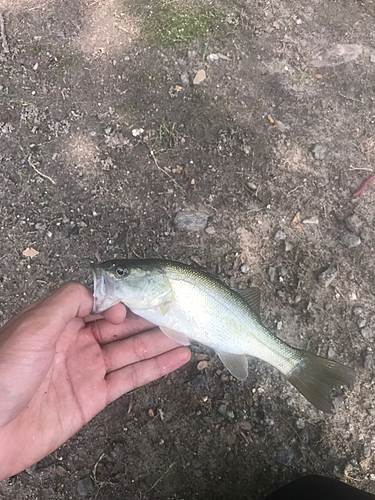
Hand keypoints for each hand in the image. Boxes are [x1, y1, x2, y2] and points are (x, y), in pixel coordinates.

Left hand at [0, 282, 190, 479]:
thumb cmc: (2, 374)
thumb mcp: (34, 325)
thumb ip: (69, 301)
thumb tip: (103, 295)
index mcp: (60, 321)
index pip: (101, 303)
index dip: (121, 301)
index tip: (134, 304)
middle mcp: (76, 342)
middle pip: (121, 326)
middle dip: (148, 318)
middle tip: (176, 311)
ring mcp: (87, 369)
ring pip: (132, 350)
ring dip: (159, 341)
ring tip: (186, 332)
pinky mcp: (94, 397)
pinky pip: (131, 379)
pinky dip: (156, 368)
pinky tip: (177, 358)